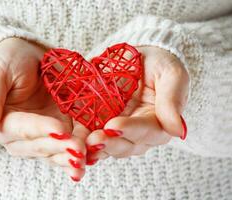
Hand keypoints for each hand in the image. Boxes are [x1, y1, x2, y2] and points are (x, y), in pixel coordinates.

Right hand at [0, 38, 85, 180]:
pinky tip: (94, 154)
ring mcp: (43, 133)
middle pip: (40, 145)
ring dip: (72, 156)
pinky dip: (82, 147)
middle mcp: (21, 135)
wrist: (25, 55)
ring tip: (88, 159)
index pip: (22, 129)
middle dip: (60, 148)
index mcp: (2, 123)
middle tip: (79, 150)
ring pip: (56, 151)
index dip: (41, 130)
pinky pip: (70, 141)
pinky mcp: (60, 128)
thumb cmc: (7, 60)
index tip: (60, 130)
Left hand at [85, 46, 188, 163]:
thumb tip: (178, 131)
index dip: (130, 129)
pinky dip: (83, 140)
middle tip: (93, 140)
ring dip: (95, 147)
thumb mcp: (170, 75)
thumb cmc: (159, 65)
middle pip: (126, 145)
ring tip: (81, 143)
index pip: (147, 130)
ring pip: (109, 146)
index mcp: (159, 122)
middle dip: (109, 143)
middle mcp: (139, 133)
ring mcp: (120, 131)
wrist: (140, 61)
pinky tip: (73, 141)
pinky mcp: (102, 125)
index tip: (114, 125)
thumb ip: (172, 100)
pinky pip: (93, 135)